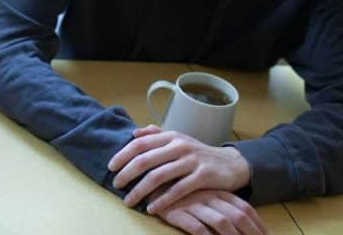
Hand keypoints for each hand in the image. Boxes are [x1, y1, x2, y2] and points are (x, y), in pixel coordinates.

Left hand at [108, 125, 250, 213]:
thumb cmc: (199, 154)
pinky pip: (178, 190)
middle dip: (126, 174)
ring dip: (140, 190)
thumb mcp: (179, 139)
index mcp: (171, 136)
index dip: (123, 155)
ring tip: (129, 201)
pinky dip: (163, 200)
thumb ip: (157, 135)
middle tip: (116, 185)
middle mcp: (179, 146)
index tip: (111, 167)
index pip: (140, 144)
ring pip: (158, 176)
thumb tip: (134, 133)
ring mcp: (191, 161)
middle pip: (145, 160)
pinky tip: (152, 208)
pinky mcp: (203, 176)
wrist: (232, 164)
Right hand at [155, 190, 267, 234]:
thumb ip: (219, 201)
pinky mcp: (178, 211)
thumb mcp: (200, 192)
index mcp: (217, 191)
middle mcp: (209, 196)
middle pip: (237, 215)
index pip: (244, 207)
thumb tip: (241, 219)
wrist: (147, 178)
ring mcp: (194, 203)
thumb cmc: (178, 190)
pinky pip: (197, 227)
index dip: (257, 223)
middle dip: (252, 233)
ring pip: (221, 221)